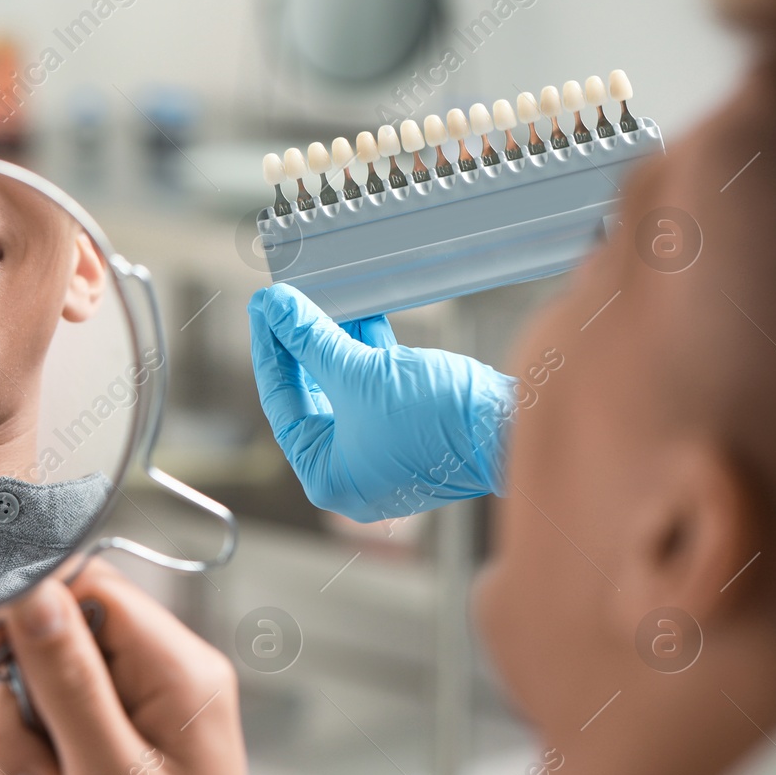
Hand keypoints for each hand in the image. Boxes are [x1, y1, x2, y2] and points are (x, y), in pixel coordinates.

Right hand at [0, 560, 303, 774]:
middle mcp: (148, 689)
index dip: (26, 613)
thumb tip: (34, 593)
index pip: (88, 587)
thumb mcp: (111, 773)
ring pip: (20, 712)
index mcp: (175, 670)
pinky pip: (19, 759)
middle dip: (19, 728)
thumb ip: (68, 677)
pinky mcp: (87, 766)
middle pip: (40, 655)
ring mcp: (115, 730)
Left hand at [248, 283, 516, 522]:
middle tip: (282, 303)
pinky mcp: (413, 430)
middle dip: (301, 345)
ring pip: (346, 388)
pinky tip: (360, 313)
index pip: (282, 403)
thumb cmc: (435, 421)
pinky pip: (378, 387)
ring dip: (334, 342)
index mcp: (327, 476)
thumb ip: (311, 340)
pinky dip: (369, 352)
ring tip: (319, 298)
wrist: (512, 430)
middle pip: (312, 395)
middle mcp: (352, 471)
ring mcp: (384, 452)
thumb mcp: (361, 375)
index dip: (270, 350)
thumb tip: (275, 308)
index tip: (263, 310)